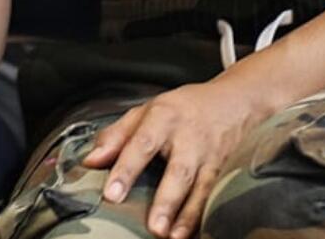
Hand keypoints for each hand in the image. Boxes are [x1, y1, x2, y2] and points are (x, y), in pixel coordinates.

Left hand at [82, 78, 272, 238]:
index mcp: (163, 117)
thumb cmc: (182, 109)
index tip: (112, 195)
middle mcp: (189, 137)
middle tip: (153, 227)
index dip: (126, 169)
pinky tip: (195, 233)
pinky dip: (205, 215)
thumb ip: (116, 135)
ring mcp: (211, 155)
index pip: (141, 143)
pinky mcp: (227, 169)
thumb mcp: (145, 110)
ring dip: (188, 215)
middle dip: (166, 200)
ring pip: (201, 187)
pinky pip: (215, 194)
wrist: (234, 100)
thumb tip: (90, 161)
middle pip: (177, 170)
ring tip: (172, 236)